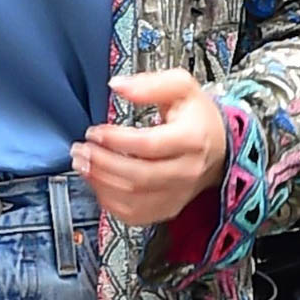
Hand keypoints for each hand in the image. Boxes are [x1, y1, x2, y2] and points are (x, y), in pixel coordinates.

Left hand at [70, 68, 226, 225]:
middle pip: (138, 176)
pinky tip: (97, 183)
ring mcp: (178, 195)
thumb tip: (116, 85)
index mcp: (192, 138)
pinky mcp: (169, 209)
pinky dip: (110, 203)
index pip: (148, 145)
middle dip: (102, 164)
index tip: (94, 131)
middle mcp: (187, 171)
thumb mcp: (181, 85)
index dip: (116, 140)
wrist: (219, 147)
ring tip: (81, 164)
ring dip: (101, 184)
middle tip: (80, 149)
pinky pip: (135, 215)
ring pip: (134, 200)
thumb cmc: (196, 114)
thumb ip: (150, 84)